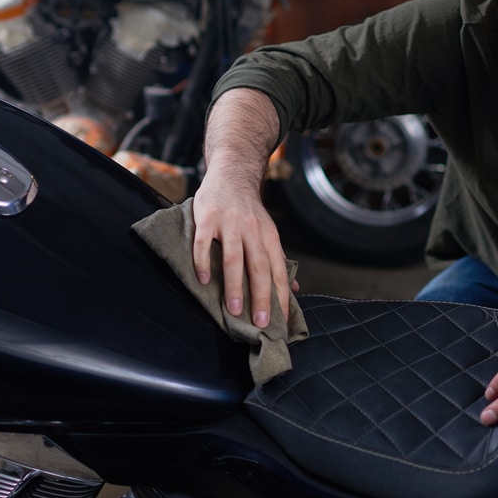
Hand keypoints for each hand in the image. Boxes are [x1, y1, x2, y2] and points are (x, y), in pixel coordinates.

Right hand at [191, 172, 296, 328]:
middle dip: (261, 296)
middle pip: (259, 267)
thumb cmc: (249, 212)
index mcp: (268, 237)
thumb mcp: (267, 232)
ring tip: (234, 310)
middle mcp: (252, 230)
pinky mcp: (207, 218)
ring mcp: (229, 224)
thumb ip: (277, 260)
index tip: (281, 321)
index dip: (280, 296)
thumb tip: (294, 289)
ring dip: (234, 285)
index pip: (278, 270)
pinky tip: (203, 280)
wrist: (231, 175)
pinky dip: (203, 262)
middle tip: (261, 322)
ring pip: (233, 258)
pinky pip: (204, 243)